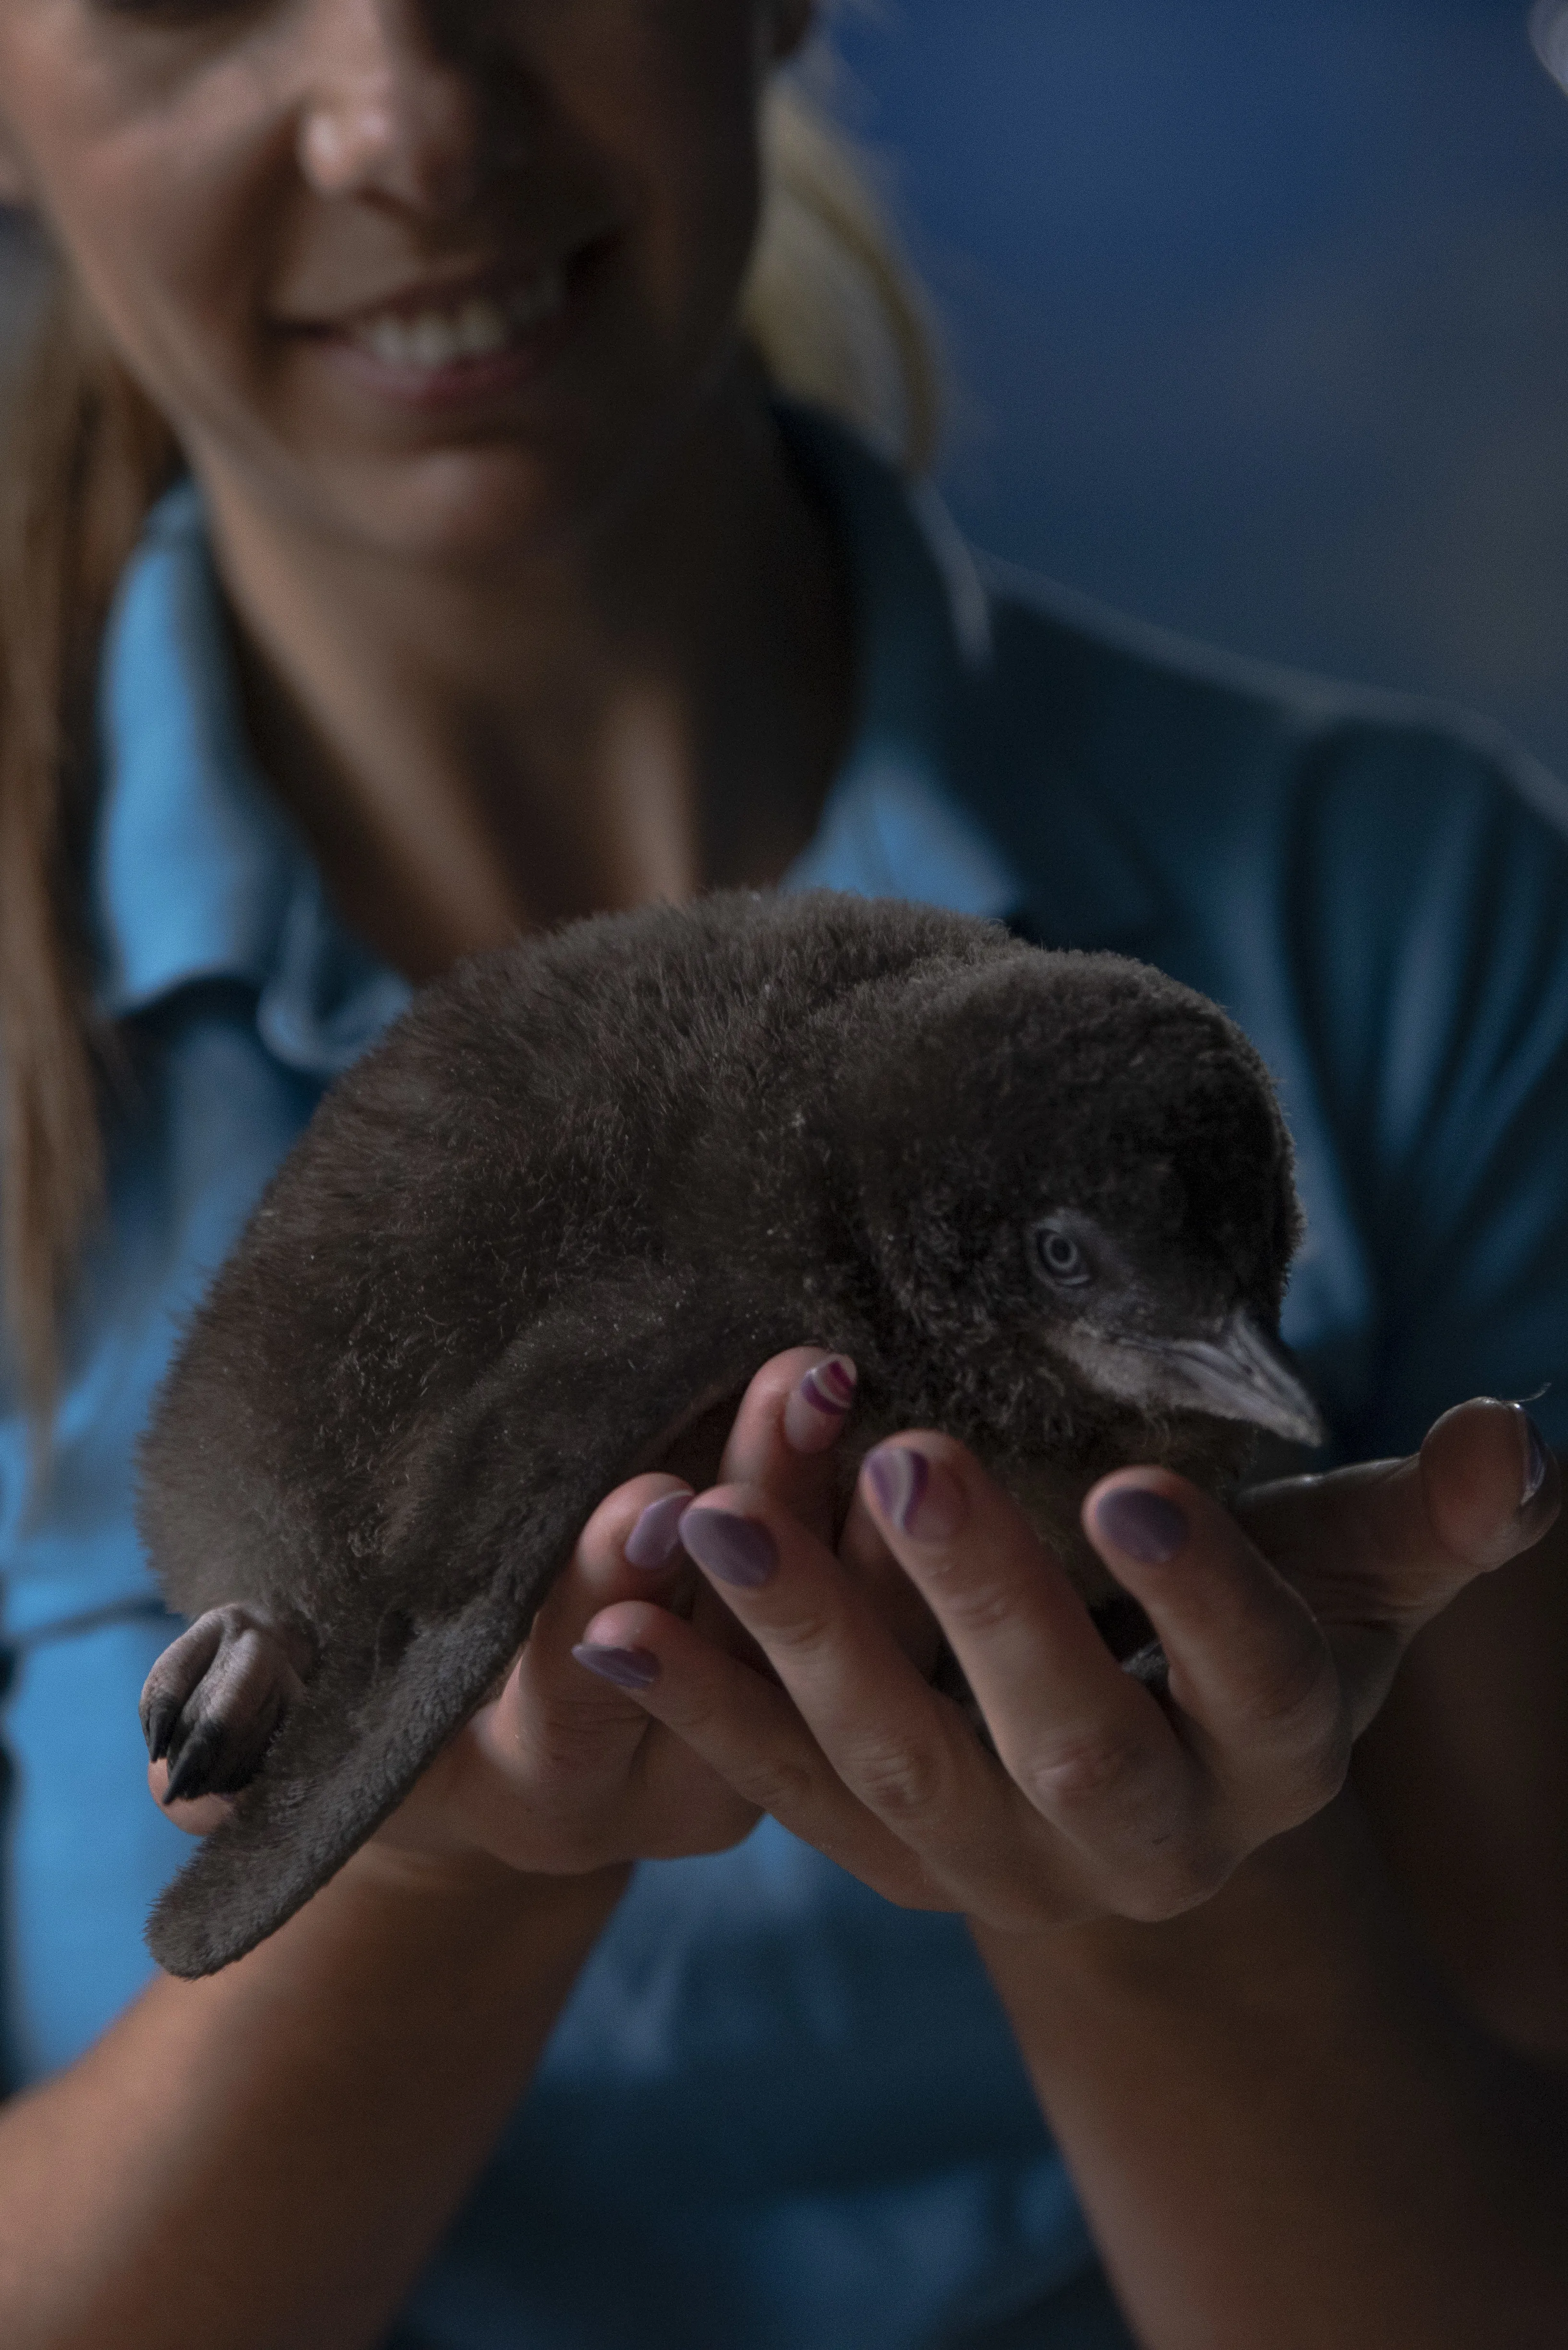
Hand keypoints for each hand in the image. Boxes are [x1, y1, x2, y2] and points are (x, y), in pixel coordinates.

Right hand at [147, 1347, 861, 1883]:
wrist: (502, 1750)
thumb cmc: (394, 1701)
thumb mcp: (321, 1731)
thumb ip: (269, 1731)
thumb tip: (186, 1777)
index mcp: (547, 1783)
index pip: (581, 1692)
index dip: (606, 1595)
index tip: (644, 1501)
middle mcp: (672, 1778)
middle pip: (731, 1647)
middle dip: (760, 1511)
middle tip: (795, 1388)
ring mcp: (768, 1741)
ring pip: (828, 1629)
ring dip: (845, 1497)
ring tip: (852, 1371)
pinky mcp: (834, 1695)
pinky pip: (889, 1614)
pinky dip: (896, 1521)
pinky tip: (913, 1418)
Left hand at [569, 1397, 1557, 1931]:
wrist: (1143, 1766)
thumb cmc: (1244, 1630)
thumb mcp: (1339, 1578)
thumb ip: (1414, 1521)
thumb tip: (1524, 1440)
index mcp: (1273, 1757)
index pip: (1257, 1681)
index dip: (1201, 1597)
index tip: (1127, 1486)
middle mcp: (1141, 1838)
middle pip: (1070, 1738)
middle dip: (988, 1609)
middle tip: (908, 1461)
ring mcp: (996, 1864)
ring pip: (899, 1772)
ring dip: (803, 1648)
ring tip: (711, 1518)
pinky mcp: (880, 1852)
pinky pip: (780, 1787)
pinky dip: (696, 1703)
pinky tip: (607, 1614)